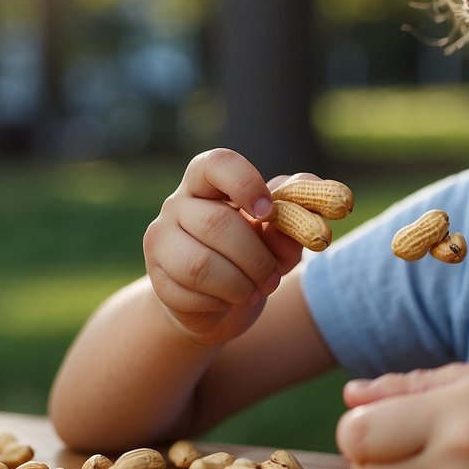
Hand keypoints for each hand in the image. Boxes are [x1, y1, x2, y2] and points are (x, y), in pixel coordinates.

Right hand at [143, 148, 305, 345]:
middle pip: (217, 223)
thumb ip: (295, 221)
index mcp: (208, 183)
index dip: (246, 184)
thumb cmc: (251, 257)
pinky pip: (192, 295)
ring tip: (255, 291)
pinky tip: (227, 301)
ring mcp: (161, 243)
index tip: (269, 211)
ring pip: (202, 265)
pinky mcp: (158, 280)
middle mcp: (177, 205)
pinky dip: (222, 303)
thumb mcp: (280, 238)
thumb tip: (310, 217)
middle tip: (274, 277)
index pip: (218, 164)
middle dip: (256, 257)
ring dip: (241, 285)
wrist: (220, 304)